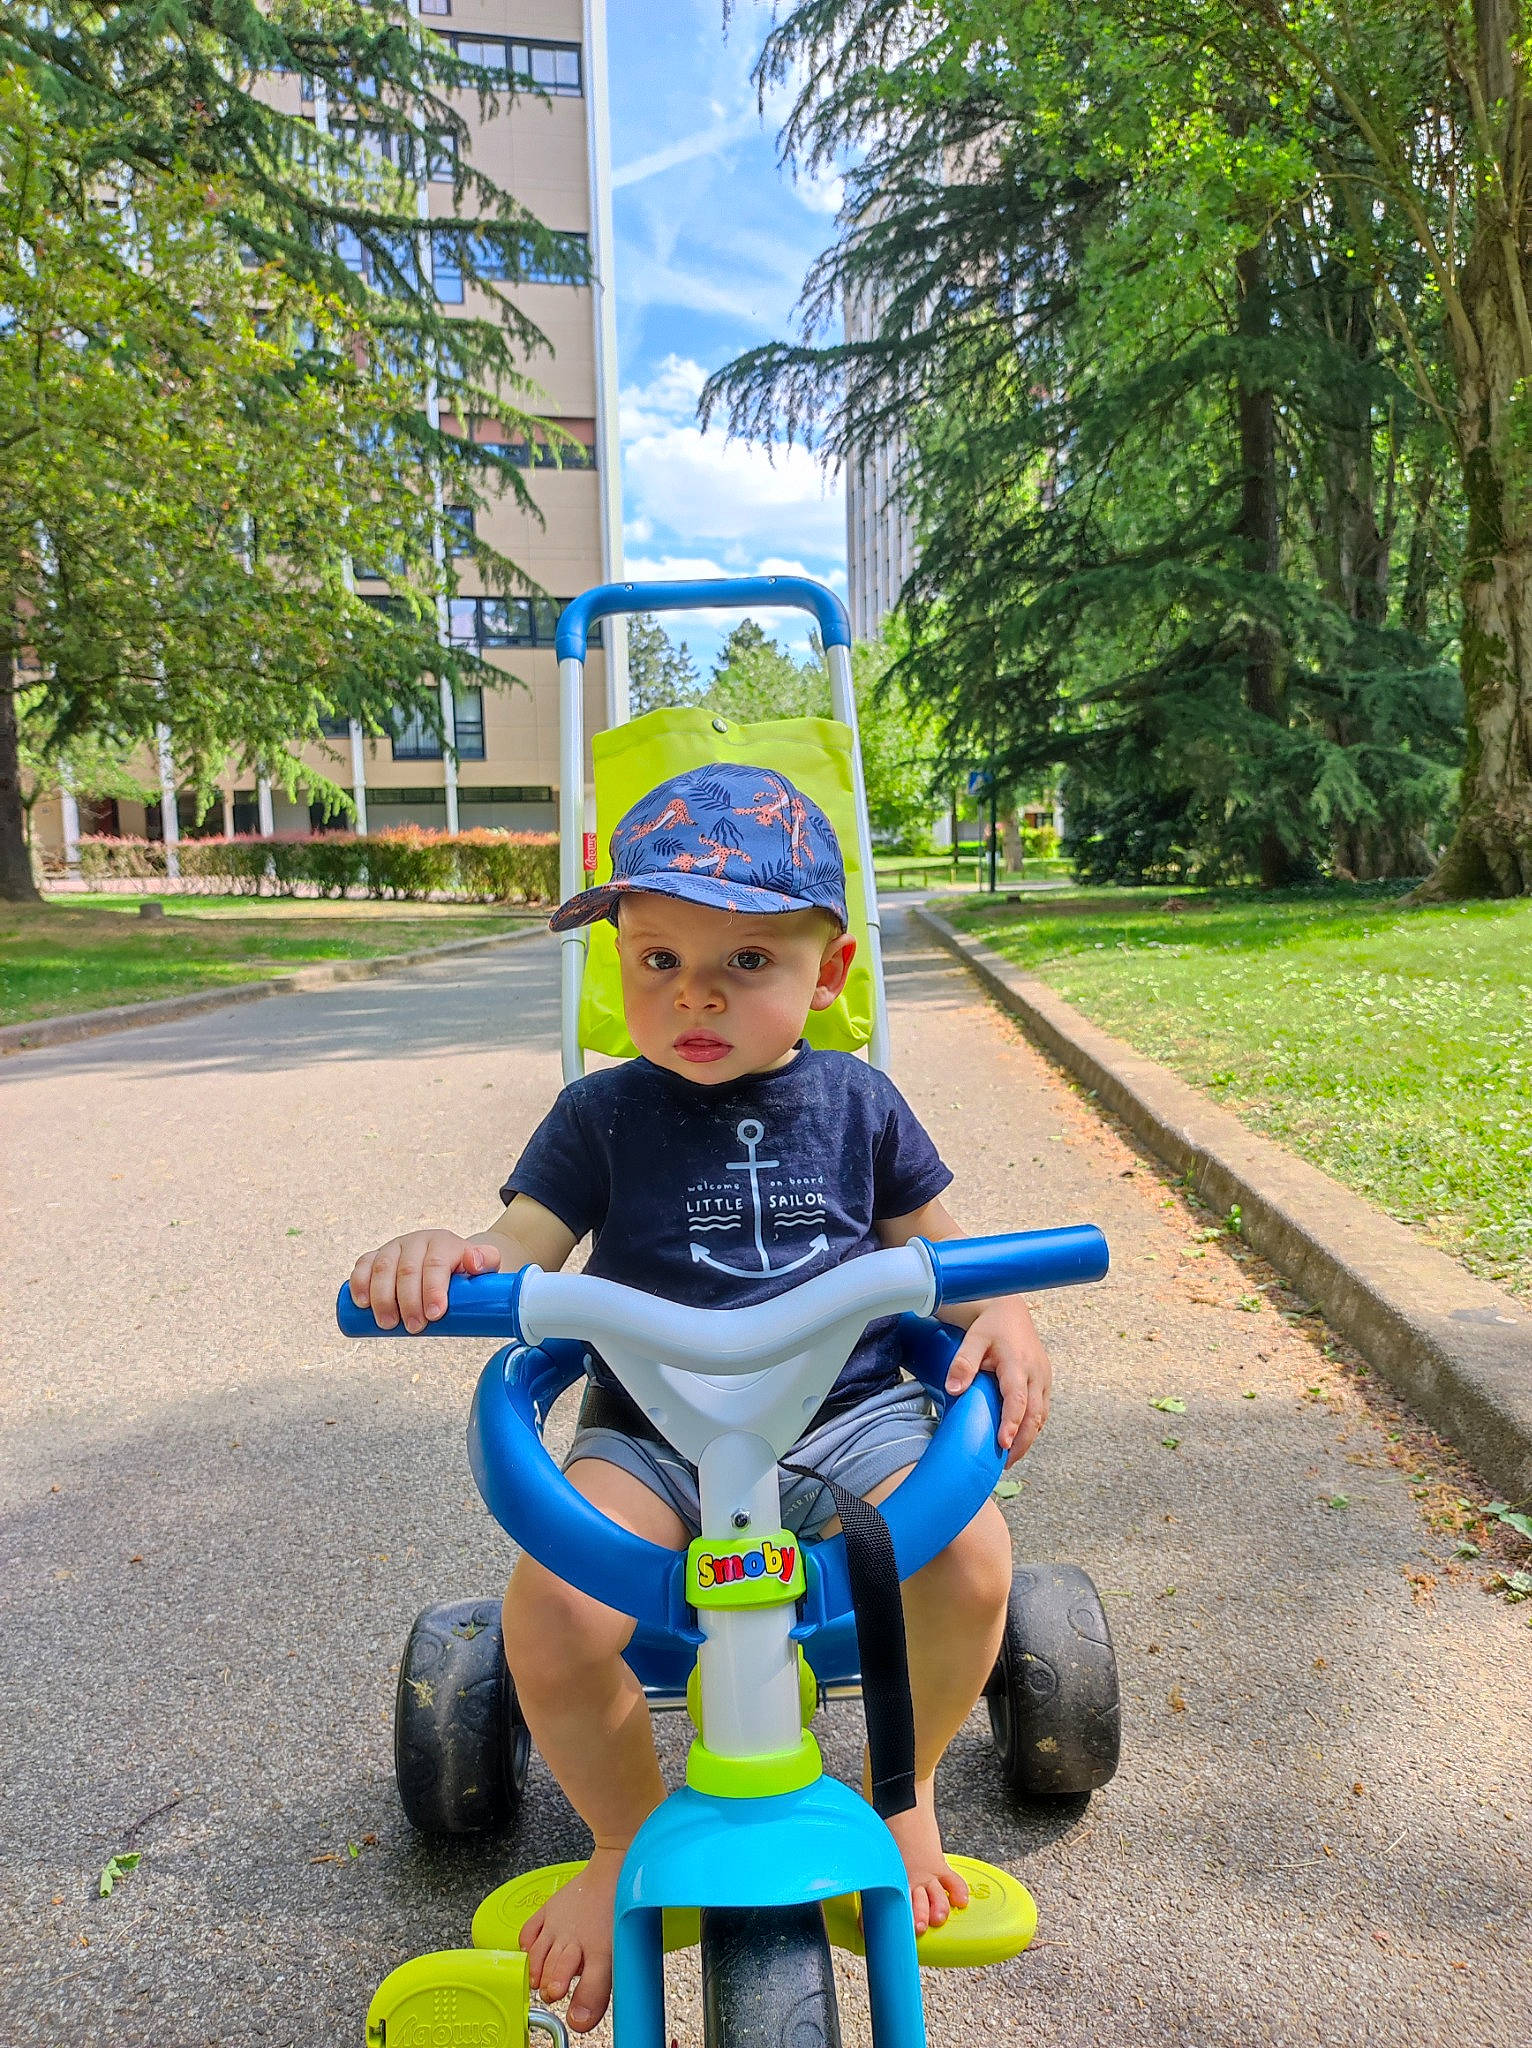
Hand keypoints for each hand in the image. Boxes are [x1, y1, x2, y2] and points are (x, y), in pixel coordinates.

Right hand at [347, 1229, 501, 1332]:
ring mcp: (395, 1248)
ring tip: (388, 1324)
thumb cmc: (466, 1270)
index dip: (433, 1288)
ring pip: (383, 1268)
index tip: (435, 1314)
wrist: (450, 1260)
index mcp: (443, 1242)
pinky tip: (361, 1303)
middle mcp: (417, 1242)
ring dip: (382, 1298)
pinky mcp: (377, 1256)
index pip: (436, 1263)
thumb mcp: (485, 1265)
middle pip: (408, 1269)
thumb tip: (474, 1262)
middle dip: (408, 1301)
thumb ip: (486, 1261)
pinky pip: (363, 1265)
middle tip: (414, 1327)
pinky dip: (359, 1283)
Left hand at [944, 1301, 1051, 1467]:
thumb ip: (963, 1363)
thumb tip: (953, 1390)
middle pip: (1034, 1415)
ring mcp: (1043, 1379)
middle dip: (1022, 1442)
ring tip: (1009, 1457)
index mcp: (1017, 1363)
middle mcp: (1036, 1373)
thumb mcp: (972, 1340)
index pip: (1017, 1399)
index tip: (1003, 1444)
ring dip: (1028, 1438)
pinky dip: (1032, 1427)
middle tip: (1005, 1462)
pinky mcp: (1045, 1382)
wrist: (1010, 1312)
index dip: (1012, 1423)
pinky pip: (1042, 1410)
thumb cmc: (989, 1327)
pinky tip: (1018, 1439)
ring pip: (1041, 1416)